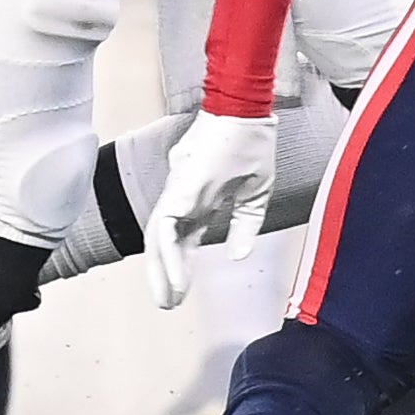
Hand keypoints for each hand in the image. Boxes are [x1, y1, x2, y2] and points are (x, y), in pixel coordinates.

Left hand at [145, 109, 278, 308]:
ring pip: (158, 238)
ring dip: (161, 271)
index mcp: (201, 199)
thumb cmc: (251, 142)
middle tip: (168, 304)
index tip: (183, 290)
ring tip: (167, 299)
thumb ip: (246, 224)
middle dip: (165, 275)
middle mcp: (184, 198)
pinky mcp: (178, 189)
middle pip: (166, 243)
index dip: (184, 265)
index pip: (185, 239)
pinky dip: (169, 255)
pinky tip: (175, 277)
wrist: (245, 111)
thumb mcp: (256, 193)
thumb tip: (238, 256)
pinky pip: (166, 228)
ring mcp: (178, 193)